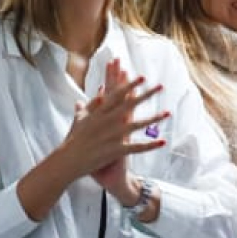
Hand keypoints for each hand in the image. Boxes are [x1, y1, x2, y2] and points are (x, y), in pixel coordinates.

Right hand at [58, 58, 165, 196]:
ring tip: (168, 113)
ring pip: (137, 125)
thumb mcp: (80, 118)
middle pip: (131, 105)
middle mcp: (108, 121)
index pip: (117, 95)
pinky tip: (162, 141)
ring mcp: (113, 136)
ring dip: (154, 118)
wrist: (68, 160)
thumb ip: (91, 104)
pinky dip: (150, 145)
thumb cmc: (73, 139)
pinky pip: (137, 148)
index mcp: (100, 113)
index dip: (130, 85)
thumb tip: (100, 90)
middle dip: (146, 95)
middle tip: (160, 86)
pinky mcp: (115, 150)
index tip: (141, 77)